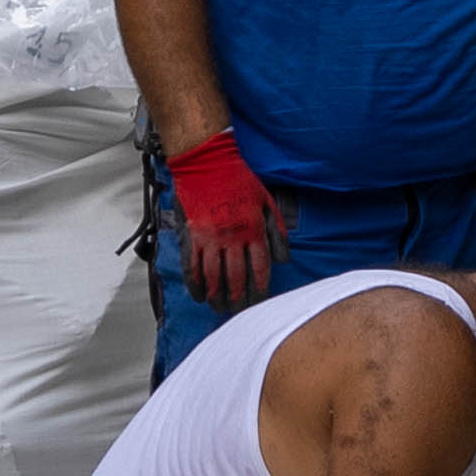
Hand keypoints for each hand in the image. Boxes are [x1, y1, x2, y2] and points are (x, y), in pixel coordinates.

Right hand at [165, 129, 279, 306]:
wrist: (207, 162)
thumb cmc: (239, 180)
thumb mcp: (267, 201)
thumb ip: (277, 232)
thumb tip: (284, 260)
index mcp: (253, 230)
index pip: (259, 269)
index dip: (260, 289)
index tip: (260, 302)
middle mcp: (232, 237)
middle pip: (236, 278)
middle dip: (239, 299)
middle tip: (239, 313)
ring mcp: (210, 238)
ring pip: (214, 277)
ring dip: (217, 296)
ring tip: (220, 309)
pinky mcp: (191, 235)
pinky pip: (192, 267)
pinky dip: (195, 284)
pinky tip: (199, 296)